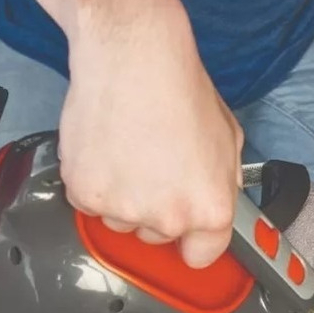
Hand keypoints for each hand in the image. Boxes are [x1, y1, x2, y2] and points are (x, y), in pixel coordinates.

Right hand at [59, 0, 243, 267]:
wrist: (132, 55)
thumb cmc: (179, 87)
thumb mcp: (228, 139)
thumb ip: (222, 181)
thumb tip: (214, 197)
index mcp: (210, 209)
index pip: (201, 257)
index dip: (193, 240)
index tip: (185, 231)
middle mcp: (169, 218)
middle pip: (158, 237)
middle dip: (156, 209)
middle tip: (154, 165)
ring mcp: (124, 209)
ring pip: (121, 221)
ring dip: (123, 196)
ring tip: (129, 150)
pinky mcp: (86, 194)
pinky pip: (89, 203)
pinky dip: (94, 181)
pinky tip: (106, 147)